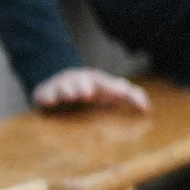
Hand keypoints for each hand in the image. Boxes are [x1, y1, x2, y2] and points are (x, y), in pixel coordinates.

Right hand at [30, 67, 149, 112]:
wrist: (63, 82)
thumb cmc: (95, 90)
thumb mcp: (114, 92)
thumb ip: (132, 97)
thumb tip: (146, 108)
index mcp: (96, 81)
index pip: (105, 83)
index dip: (112, 88)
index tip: (116, 93)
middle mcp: (78, 81)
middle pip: (80, 82)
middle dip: (82, 86)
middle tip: (86, 94)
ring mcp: (61, 86)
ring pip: (62, 87)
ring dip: (64, 91)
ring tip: (66, 98)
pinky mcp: (45, 92)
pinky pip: (43, 93)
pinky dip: (45, 96)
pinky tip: (48, 102)